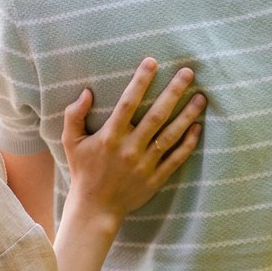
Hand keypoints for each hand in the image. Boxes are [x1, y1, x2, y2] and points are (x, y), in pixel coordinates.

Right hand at [62, 58, 204, 221]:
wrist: (95, 208)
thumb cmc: (83, 171)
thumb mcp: (70, 142)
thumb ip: (74, 115)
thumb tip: (87, 92)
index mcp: (110, 136)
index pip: (128, 102)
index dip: (141, 80)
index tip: (152, 62)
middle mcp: (130, 148)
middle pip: (157, 115)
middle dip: (174, 91)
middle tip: (188, 72)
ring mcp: (145, 164)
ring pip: (171, 135)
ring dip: (188, 114)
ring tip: (201, 97)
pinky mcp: (156, 178)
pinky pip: (176, 158)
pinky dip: (188, 142)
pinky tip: (197, 126)